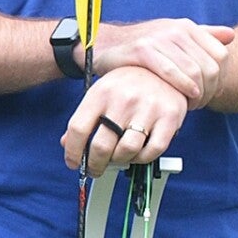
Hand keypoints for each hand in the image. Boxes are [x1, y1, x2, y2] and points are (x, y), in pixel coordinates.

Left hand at [62, 66, 189, 175]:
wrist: (163, 68)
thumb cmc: (128, 84)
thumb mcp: (101, 93)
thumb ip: (84, 118)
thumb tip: (67, 144)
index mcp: (101, 93)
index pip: (78, 128)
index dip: (72, 152)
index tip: (73, 163)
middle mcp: (123, 99)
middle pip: (101, 146)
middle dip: (95, 164)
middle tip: (96, 169)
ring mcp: (148, 108)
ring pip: (127, 151)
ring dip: (119, 162)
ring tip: (118, 158)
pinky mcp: (170, 117)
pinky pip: (153, 150)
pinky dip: (142, 159)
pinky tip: (138, 153)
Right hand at [93, 18, 233, 107]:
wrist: (106, 46)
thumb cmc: (143, 48)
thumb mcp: (173, 38)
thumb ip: (203, 36)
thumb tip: (231, 36)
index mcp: (188, 27)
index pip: (220, 56)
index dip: (220, 80)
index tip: (209, 94)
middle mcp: (176, 29)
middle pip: (209, 67)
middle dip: (209, 91)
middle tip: (199, 104)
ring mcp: (159, 38)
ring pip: (193, 71)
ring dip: (196, 95)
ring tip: (189, 106)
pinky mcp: (142, 50)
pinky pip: (171, 72)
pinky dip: (181, 88)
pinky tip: (182, 100)